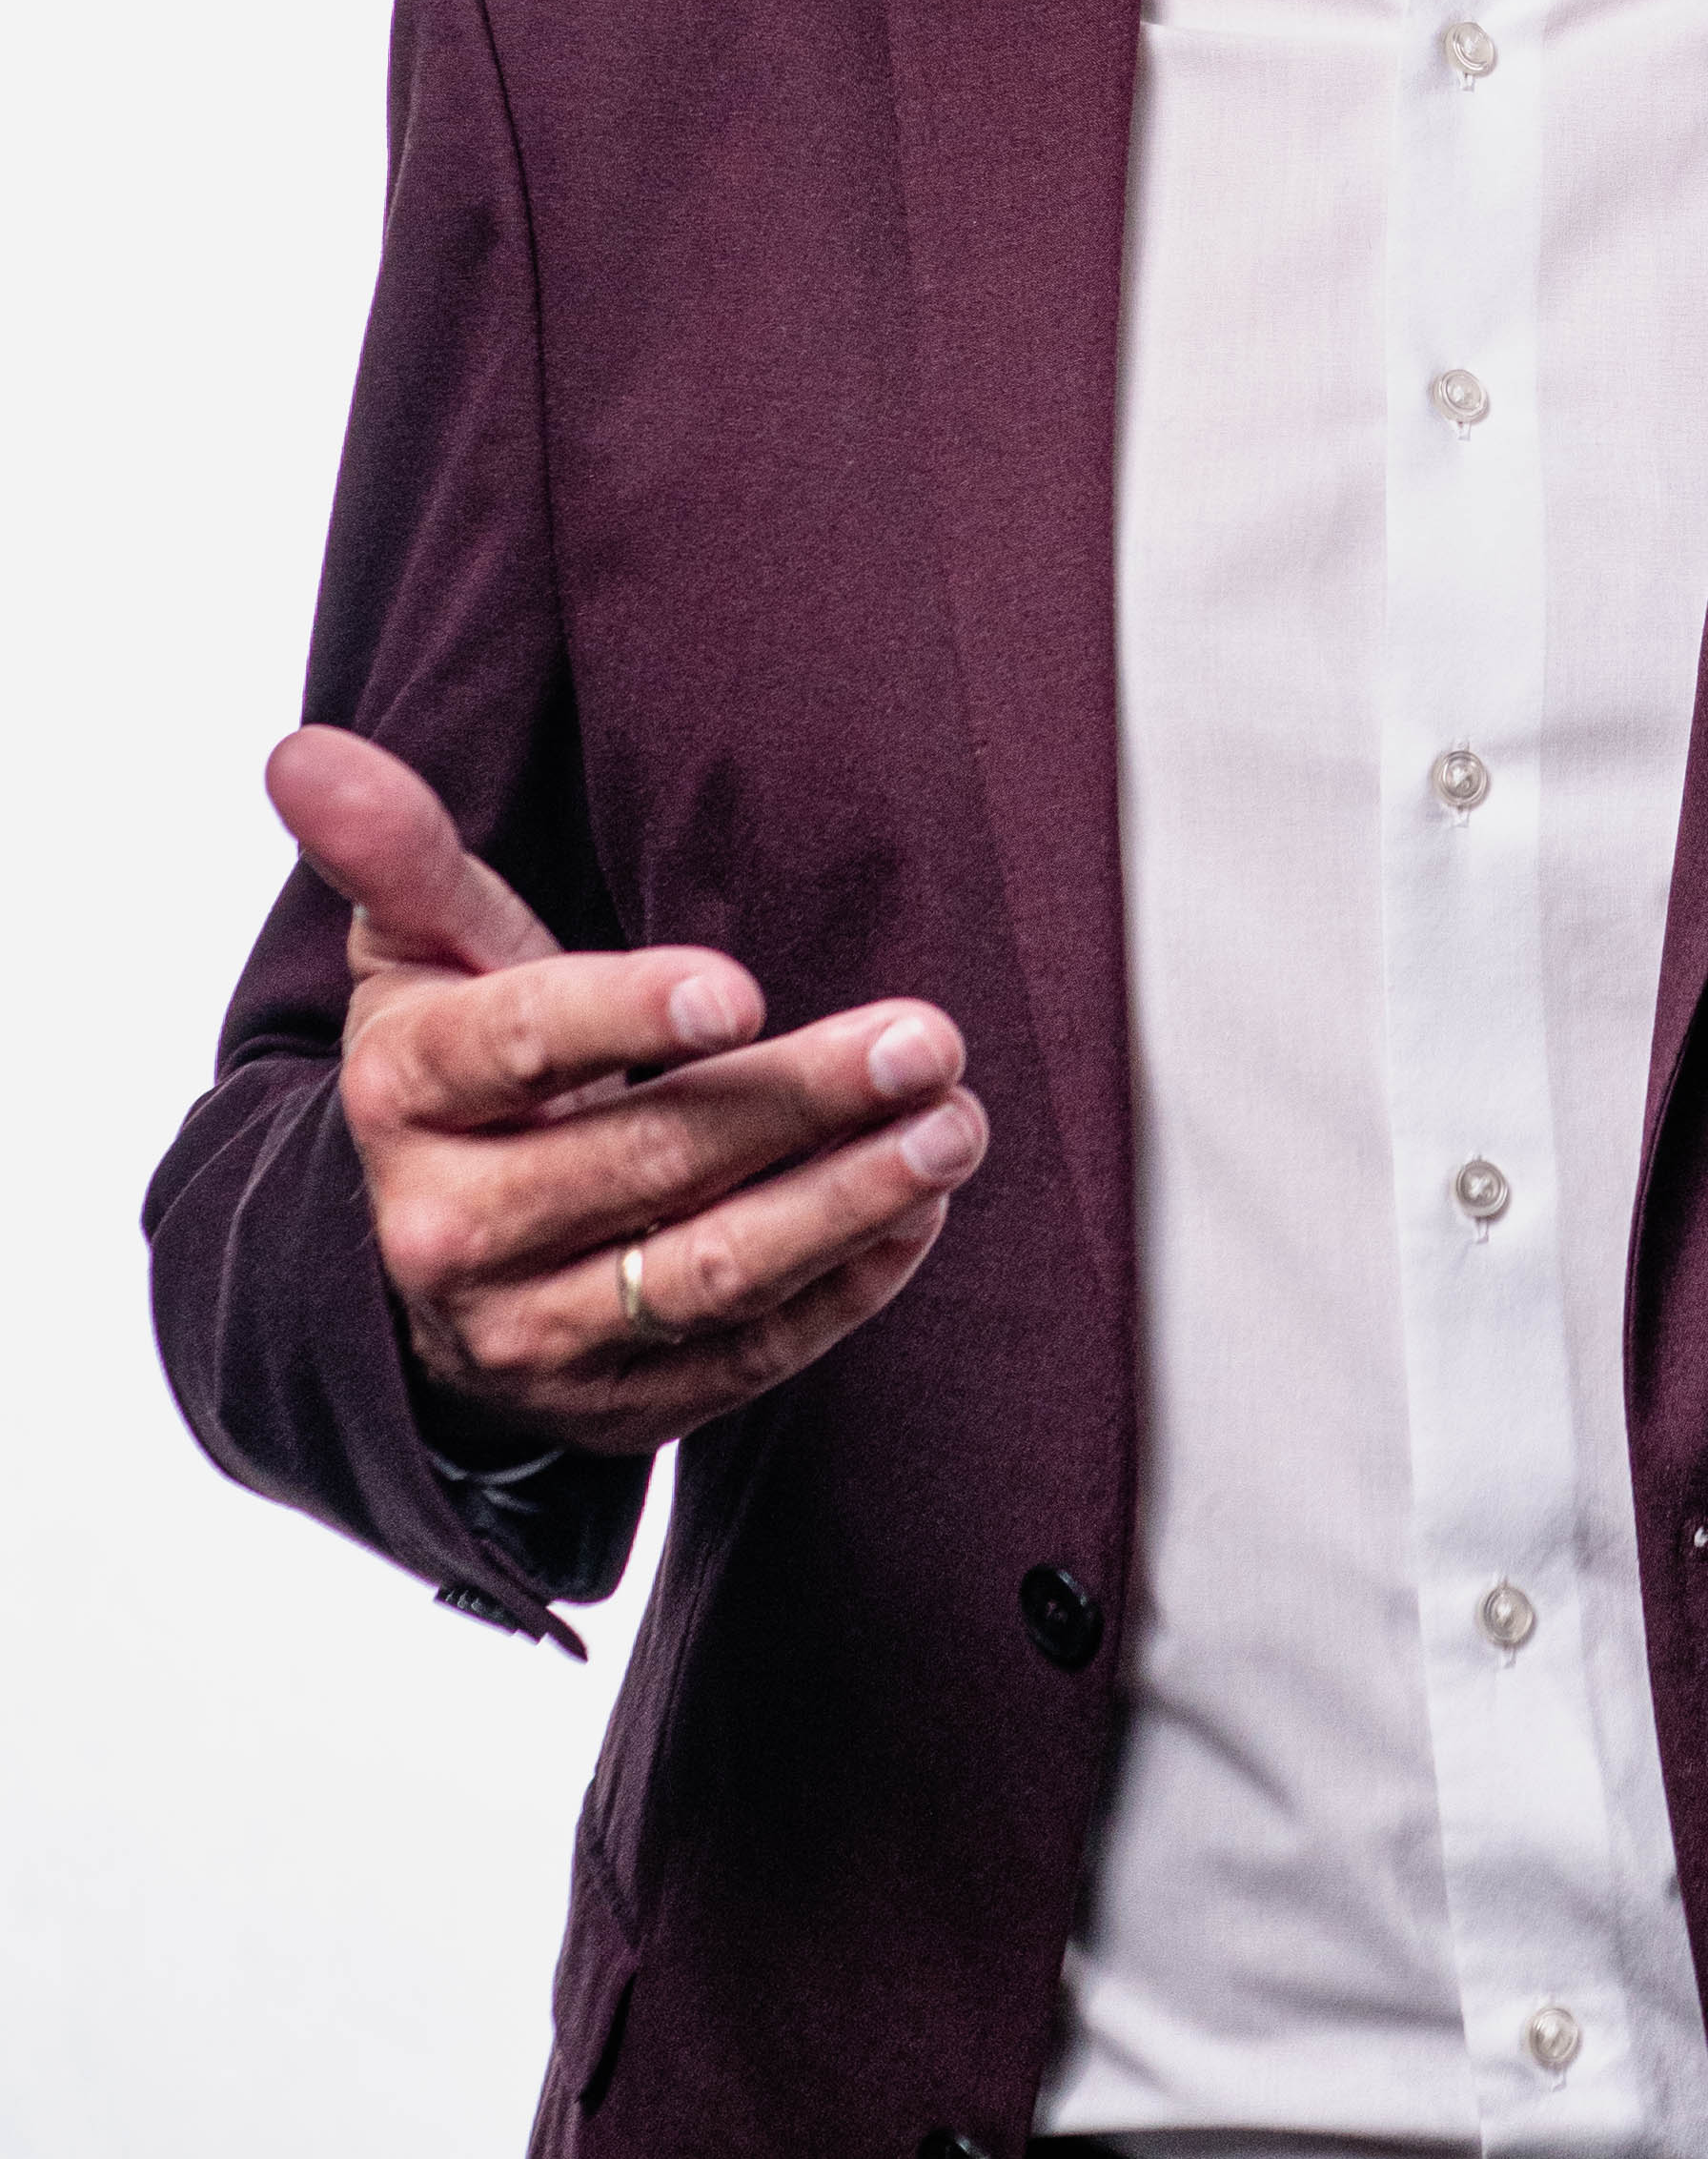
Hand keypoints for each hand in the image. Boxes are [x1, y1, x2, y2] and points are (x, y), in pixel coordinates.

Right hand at [274, 726, 988, 1462]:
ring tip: (953, 1126)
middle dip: (801, 1100)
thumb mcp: (424, 956)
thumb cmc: (461, 1064)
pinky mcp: (613, 1407)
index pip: (517, 1044)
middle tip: (928, 1040)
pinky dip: (845, 1287)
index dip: (626, 1015)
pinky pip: (746, 1356)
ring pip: (709, 1274)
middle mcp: (450, 1227)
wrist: (425, 1262)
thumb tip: (304, 750)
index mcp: (404, 1092)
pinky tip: (917, 1213)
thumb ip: (397, 850)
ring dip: (848, 1201)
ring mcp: (530, 1335)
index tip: (741, 991)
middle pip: (647, 1160)